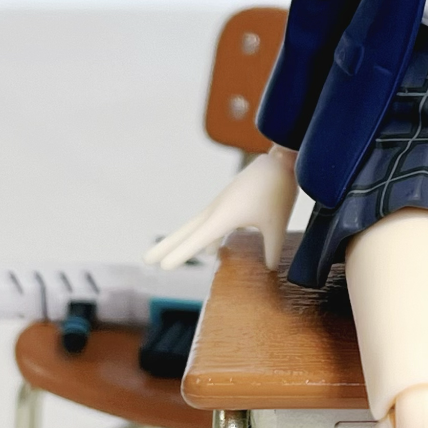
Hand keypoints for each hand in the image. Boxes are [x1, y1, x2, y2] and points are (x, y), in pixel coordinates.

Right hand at [144, 146, 298, 272]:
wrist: (281, 159)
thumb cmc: (278, 190)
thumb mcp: (277, 224)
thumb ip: (272, 248)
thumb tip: (270, 268)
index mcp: (224, 216)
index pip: (197, 240)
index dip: (181, 254)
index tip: (163, 267)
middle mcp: (216, 210)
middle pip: (185, 232)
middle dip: (166, 246)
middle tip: (146, 260)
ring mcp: (220, 205)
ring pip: (195, 227)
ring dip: (180, 241)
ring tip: (168, 258)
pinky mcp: (227, 201)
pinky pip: (210, 223)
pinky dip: (204, 237)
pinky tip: (211, 250)